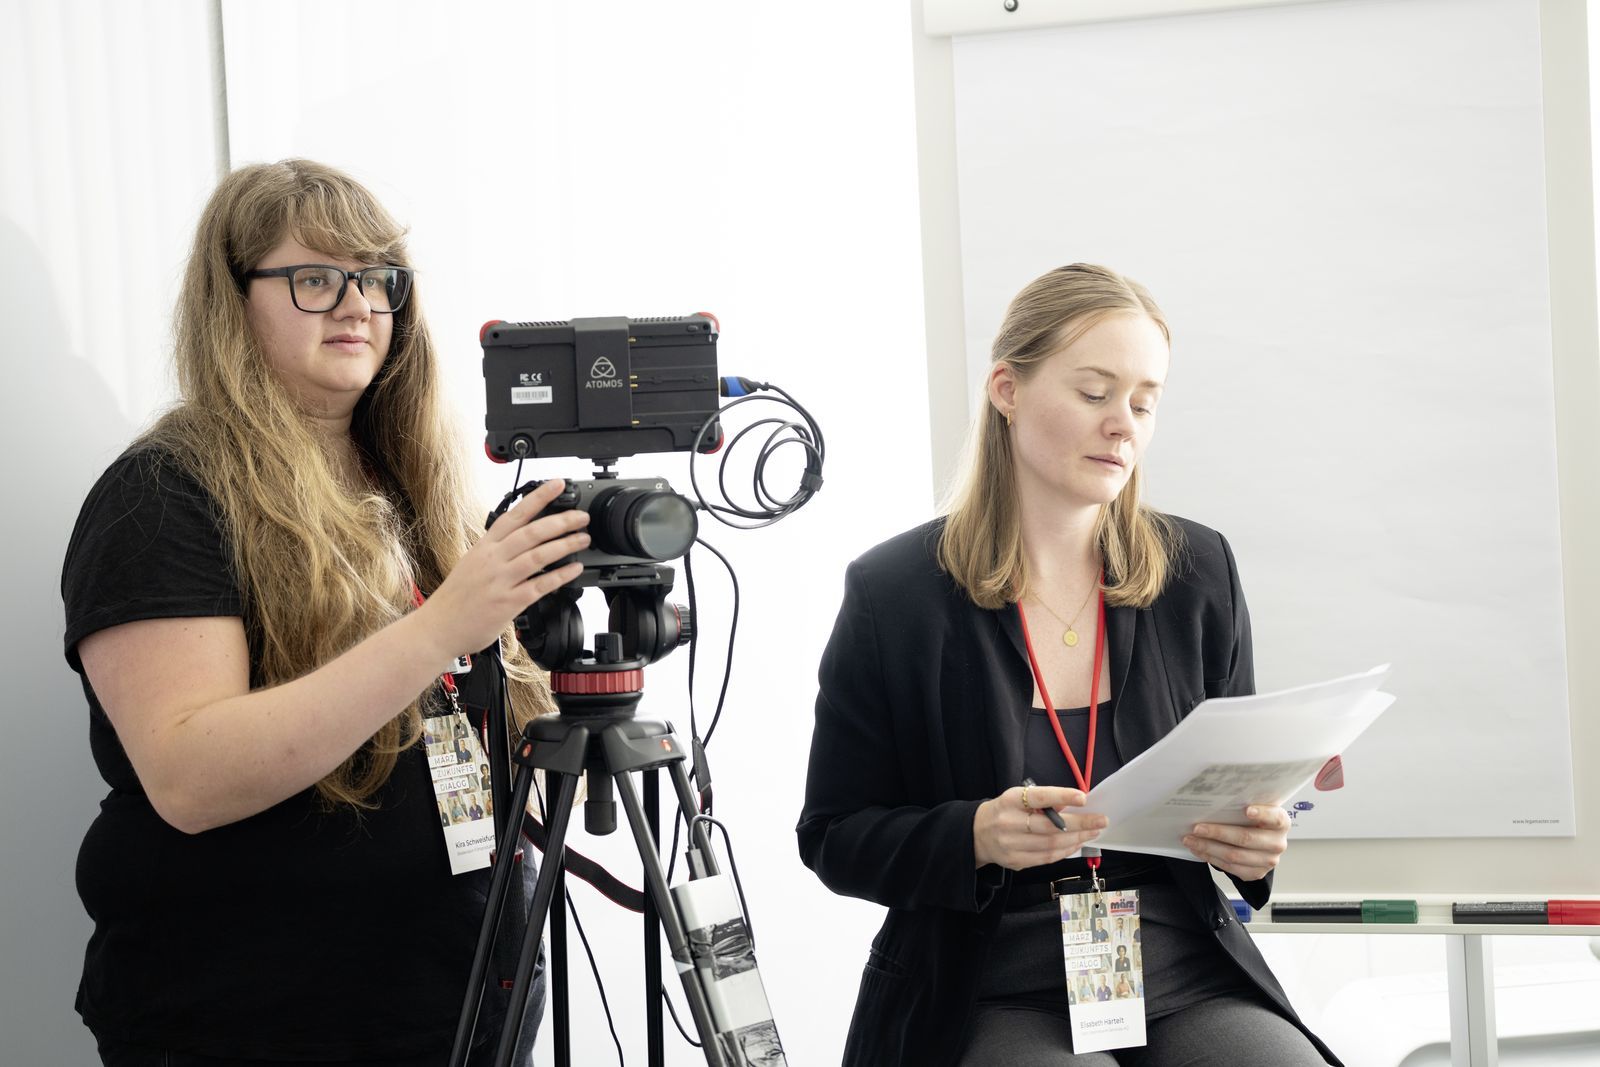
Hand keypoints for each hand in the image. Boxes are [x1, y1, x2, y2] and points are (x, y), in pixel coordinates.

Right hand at [415, 479, 589, 659]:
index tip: (557, 484)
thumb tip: (523, 538)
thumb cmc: (456, 598)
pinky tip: (574, 569)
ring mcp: (500, 581)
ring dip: (564, 545)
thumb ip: (497, 550)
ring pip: (537, 556)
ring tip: (583, 539)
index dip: (538, 498)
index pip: (514, 515)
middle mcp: (492, 560)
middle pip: (531, 533)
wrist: (437, 627)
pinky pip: (539, 586)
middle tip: (581, 517)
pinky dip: (560, 576)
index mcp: (484, 547)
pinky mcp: (508, 603)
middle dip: (560, 521)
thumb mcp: (472, 563)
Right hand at [973, 785, 1105, 870]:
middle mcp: (1009, 824)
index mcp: (1010, 801)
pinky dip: (1066, 851)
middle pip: (1050, 827)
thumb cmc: (1004, 811)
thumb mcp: (1018, 797)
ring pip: (1052, 846)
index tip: (1083, 797)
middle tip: (1101, 821)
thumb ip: (1043, 801)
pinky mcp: (1016, 862)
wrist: (976, 833)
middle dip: (1080, 824)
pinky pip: (1047, 858)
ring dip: (1077, 839)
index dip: (1061, 797)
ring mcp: (1011, 846)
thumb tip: (1073, 805)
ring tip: (1093, 832)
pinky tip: (1077, 843)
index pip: (1038, 798)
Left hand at [1183, 805, 1290, 881]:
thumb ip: (1243, 803)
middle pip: (1246, 838)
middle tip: (1197, 828)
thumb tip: (1214, 798)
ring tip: (1190, 840)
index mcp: (1281, 822)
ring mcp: (1268, 861)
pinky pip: (1230, 868)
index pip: (1275, 818)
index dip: (1262, 814)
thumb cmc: (1253, 820)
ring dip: (1208, 847)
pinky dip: (1211, 858)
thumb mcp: (1255, 807)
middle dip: (1218, 833)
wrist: (1261, 841)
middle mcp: (1277, 843)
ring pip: (1234, 855)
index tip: (1247, 810)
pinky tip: (1198, 849)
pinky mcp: (1256, 873)